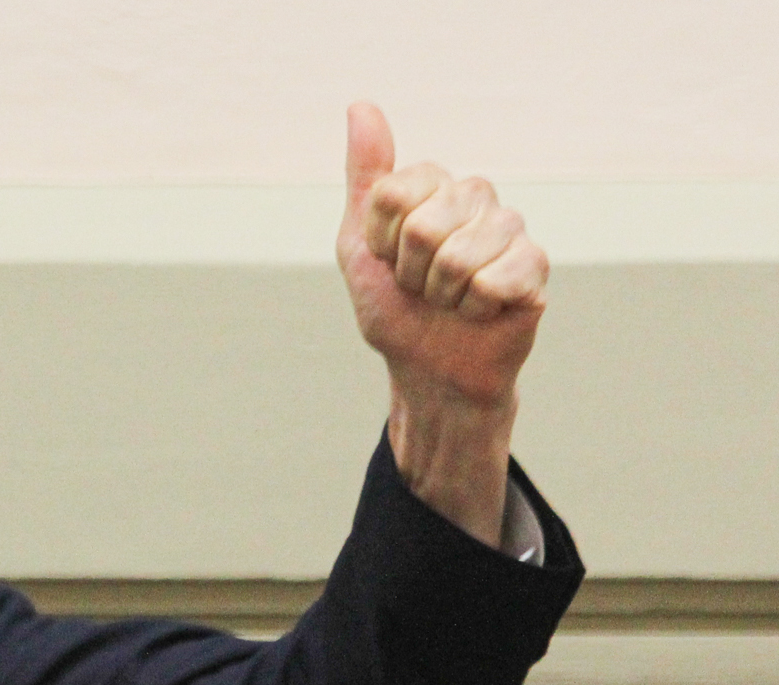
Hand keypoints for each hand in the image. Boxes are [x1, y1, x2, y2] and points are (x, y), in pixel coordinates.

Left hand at [336, 103, 548, 547]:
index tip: (389, 261)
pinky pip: (495, 279)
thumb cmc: (395, 308)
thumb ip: (365, 176)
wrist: (428, 368)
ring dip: (442, 295)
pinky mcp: (535, 265)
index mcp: (433, 185)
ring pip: (459, 255)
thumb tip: (360, 106)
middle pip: (424, 226)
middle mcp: (476, 196)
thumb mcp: (359, 244)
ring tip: (450, 301)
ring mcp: (509, 228)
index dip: (381, 243)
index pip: (392, 195)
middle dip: (411, 272)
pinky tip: (481, 310)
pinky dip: (475, 308)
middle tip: (421, 287)